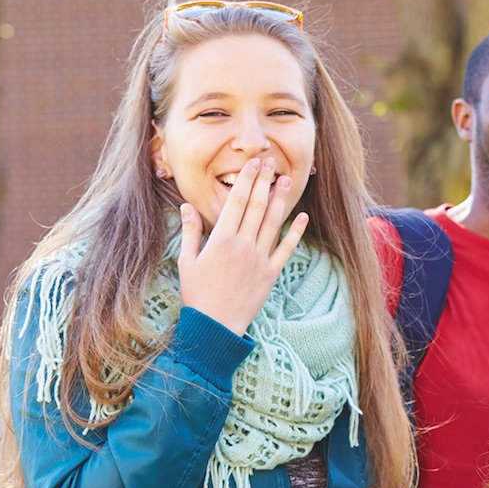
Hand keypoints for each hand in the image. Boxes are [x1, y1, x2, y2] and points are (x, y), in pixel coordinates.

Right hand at [177, 158, 308, 335]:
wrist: (214, 325)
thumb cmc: (197, 293)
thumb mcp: (187, 261)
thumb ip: (190, 232)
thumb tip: (186, 206)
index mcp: (221, 240)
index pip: (236, 202)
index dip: (246, 181)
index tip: (253, 164)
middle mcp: (242, 245)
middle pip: (256, 207)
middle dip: (264, 182)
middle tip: (271, 162)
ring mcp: (259, 258)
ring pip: (273, 223)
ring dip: (280, 200)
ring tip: (287, 180)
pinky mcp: (271, 273)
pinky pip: (286, 248)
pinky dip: (296, 232)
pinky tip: (302, 217)